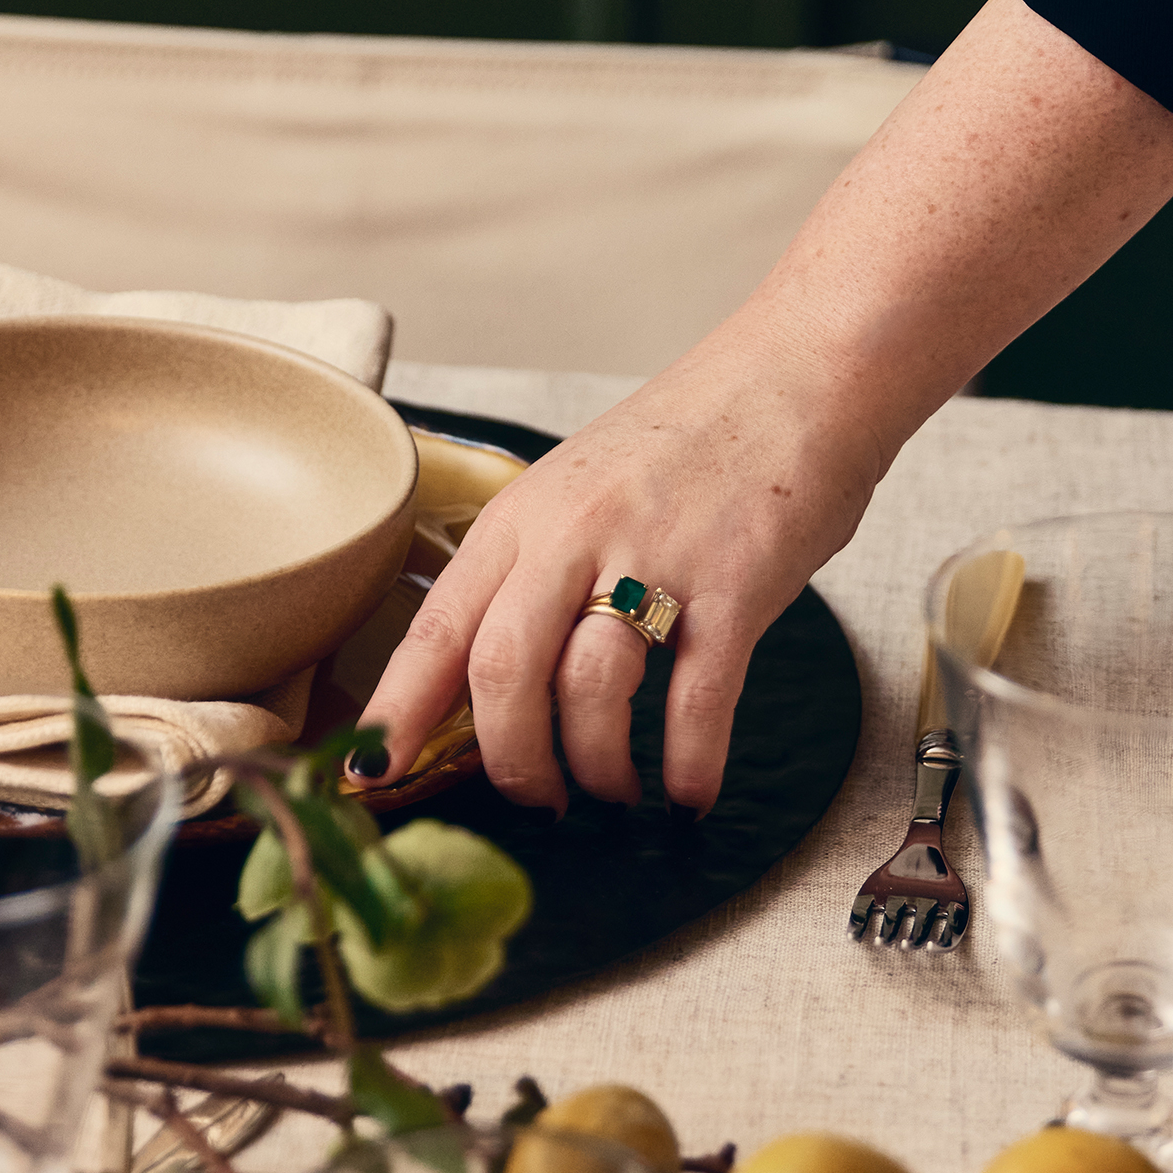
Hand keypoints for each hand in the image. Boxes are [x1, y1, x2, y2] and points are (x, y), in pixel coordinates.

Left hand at [349, 0, 1172, 814]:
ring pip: (591, 695)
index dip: (397, 713)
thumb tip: (488, 685)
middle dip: (512, 763)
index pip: (436, 630)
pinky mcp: (736, 586)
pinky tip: (692, 789)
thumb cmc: (690, 443)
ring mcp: (655, 559)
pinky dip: (690, 764)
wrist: (800, 371)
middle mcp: (573, 537)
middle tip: (536, 800)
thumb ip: (531, 574)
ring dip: (598, 768)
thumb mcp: (576, 493)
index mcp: (521, 519)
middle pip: (503, 676)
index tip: (372, 776)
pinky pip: (696, 702)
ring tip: (615, 790)